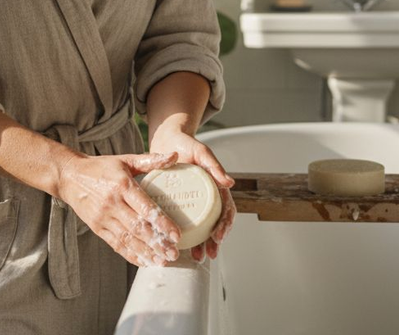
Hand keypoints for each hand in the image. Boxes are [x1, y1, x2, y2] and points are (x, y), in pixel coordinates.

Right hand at [57, 151, 183, 266]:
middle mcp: (113, 203)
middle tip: (174, 253)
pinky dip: (130, 254)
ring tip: (163, 261)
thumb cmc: (101, 167)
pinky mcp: (97, 228)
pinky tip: (144, 261)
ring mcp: (103, 218)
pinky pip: (116, 244)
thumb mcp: (125, 160)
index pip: (145, 207)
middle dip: (157, 243)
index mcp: (122, 185)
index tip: (176, 235)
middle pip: (138, 227)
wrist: (69, 176)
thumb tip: (174, 155)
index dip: (162, 223)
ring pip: (127, 239)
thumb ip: (150, 160)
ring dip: (146, 253)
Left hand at [149, 126, 235, 261]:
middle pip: (215, 224)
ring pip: (201, 227)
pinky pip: (184, 222)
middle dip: (215, 241)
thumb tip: (231, 183)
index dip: (225, 225)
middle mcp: (206, 197)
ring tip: (197, 257)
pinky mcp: (178, 204)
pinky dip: (185, 236)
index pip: (226, 210)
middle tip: (209, 254)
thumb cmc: (186, 144)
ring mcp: (192, 202)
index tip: (219, 236)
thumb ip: (215, 166)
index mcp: (215, 187)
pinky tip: (180, 247)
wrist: (167, 141)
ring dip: (202, 244)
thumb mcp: (201, 152)